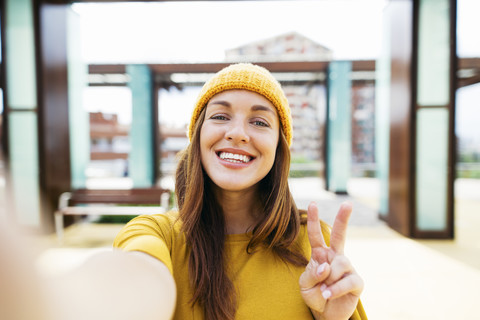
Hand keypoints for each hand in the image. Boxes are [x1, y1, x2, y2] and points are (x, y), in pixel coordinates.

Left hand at [299, 202, 363, 319]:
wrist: (325, 314)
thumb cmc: (314, 295)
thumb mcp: (304, 285)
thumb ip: (311, 274)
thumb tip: (325, 266)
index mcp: (321, 255)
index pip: (317, 235)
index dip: (314, 220)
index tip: (313, 204)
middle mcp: (335, 258)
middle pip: (340, 235)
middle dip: (343, 219)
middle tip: (347, 203)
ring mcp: (348, 269)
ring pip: (341, 263)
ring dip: (330, 277)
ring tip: (323, 290)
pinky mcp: (357, 282)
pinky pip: (348, 281)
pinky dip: (335, 288)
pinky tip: (328, 294)